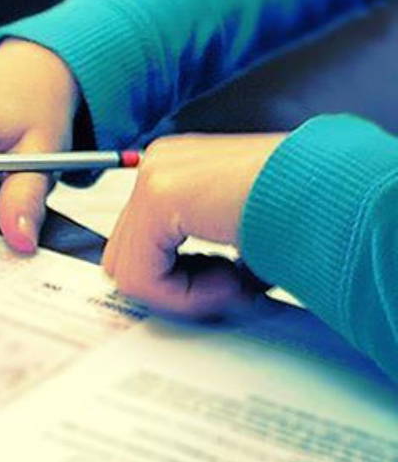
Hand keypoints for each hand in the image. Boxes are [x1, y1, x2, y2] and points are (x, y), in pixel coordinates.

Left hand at [101, 132, 286, 316]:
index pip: (141, 243)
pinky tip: (232, 281)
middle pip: (126, 256)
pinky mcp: (159, 194)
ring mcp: (155, 174)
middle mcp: (160, 165)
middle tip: (234, 289)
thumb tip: (174, 290)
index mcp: (177, 170)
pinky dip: (185, 296)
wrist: (335, 190)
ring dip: (184, 294)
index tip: (229, 284)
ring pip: (129, 271)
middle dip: (178, 288)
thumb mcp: (236, 235)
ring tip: (237, 283)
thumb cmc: (304, 208)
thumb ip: (195, 256)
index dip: (180, 281)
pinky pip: (140, 276)